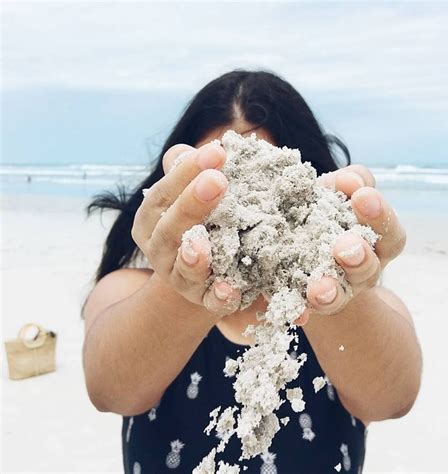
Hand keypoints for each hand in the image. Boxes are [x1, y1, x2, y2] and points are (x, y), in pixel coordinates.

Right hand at [131, 142, 240, 316]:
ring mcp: (180, 277)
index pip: (163, 194)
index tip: (215, 152)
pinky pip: (210, 301)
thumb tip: (211, 147)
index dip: (184, 173)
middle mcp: (160, 249)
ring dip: (193, 256)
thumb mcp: (188, 193)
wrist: (200, 271)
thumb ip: (190, 169)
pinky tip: (231, 290)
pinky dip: (219, 296)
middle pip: (170, 228)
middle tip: (217, 180)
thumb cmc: (196, 220)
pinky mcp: (203, 299)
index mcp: (152, 220)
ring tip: (202, 244)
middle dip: (191, 204)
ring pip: (183, 268)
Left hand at [302, 165, 406, 319]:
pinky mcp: (308, 301)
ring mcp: (338, 289)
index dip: (379, 216)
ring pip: (340, 294)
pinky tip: (295, 312)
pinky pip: (305, 309)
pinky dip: (300, 310)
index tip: (362, 196)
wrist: (302, 246)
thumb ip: (350, 182)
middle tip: (345, 247)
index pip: (388, 232)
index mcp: (374, 239)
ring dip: (330, 290)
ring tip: (319, 288)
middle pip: (369, 268)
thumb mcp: (339, 191)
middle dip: (358, 257)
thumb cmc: (325, 210)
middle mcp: (361, 268)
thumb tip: (350, 180)